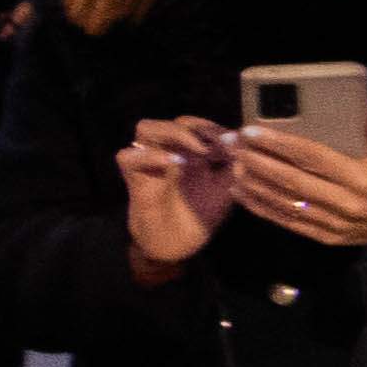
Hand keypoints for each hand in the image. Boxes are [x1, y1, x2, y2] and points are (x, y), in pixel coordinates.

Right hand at [119, 116, 237, 274]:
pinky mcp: (133, 178)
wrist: (176, 244)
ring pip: (146, 128)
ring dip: (173, 133)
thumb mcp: (226, 190)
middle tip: (217, 145)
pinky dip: (151, 156)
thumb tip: (237, 138)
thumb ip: (234, 165)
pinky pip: (129, 157)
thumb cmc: (199, 216)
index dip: (215, 128)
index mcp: (190, 152)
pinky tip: (175, 164)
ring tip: (198, 150)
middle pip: (175, 121)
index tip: (234, 141)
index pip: (198, 125)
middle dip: (198, 128)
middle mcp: (167, 151)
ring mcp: (148, 162)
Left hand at [232, 104, 366, 249]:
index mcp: (363, 180)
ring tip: (231, 163)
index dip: (280, 144)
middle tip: (231, 143)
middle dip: (256, 160)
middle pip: (291, 180)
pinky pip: (287, 222)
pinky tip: (241, 192)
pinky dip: (261, 207)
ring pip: (284, 202)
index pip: (313, 158)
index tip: (251, 131)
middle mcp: (345, 204)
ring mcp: (333, 224)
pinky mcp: (325, 237)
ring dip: (253, 183)